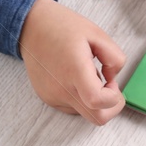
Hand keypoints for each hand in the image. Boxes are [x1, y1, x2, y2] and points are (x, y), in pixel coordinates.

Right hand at [17, 0, 125, 124]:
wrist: (32, 26)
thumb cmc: (62, 27)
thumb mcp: (97, 33)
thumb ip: (114, 57)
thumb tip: (113, 78)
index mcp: (74, 70)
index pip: (97, 101)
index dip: (113, 97)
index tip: (112, 82)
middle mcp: (62, 88)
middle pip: (96, 118)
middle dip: (110, 107)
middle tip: (109, 86)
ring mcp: (53, 96)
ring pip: (85, 113)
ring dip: (94, 100)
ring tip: (87, 73)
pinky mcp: (47, 98)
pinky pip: (72, 107)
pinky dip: (81, 97)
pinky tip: (75, 77)